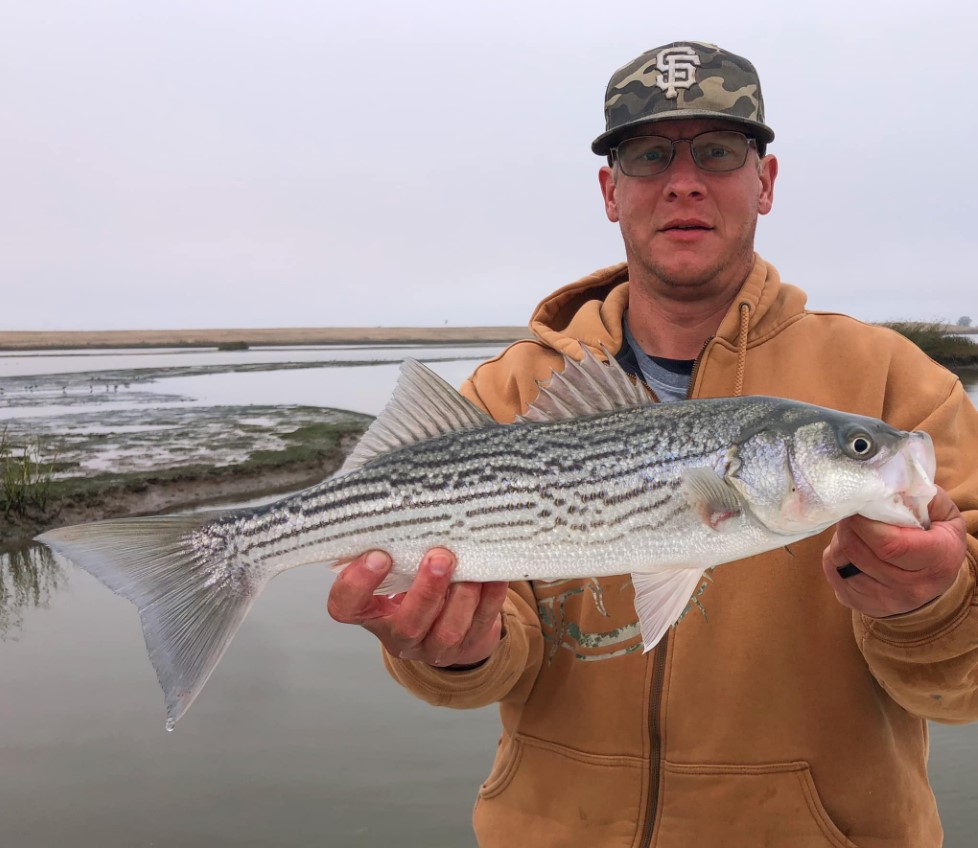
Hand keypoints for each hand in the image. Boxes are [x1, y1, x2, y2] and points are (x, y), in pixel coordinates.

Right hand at [326, 547, 507, 666]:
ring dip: (462, 596)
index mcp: (371, 613)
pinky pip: (480, 624)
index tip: (378, 555)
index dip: (357, 585)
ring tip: (470, 567)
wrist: (449, 622)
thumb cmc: (414, 584)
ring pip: (448, 631)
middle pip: (407, 625)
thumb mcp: (397, 570)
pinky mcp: (467, 646)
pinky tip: (494, 575)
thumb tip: (409, 507)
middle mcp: (399, 635)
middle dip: (427, 591)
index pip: (346, 607)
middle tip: (440, 556)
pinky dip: (490, 598)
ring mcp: (434, 647)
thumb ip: (397, 551)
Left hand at [822, 486, 966, 617]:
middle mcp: (912, 587)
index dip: (864, 522)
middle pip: (858, 551)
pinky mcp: (865, 607)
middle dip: (848, 526)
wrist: (936, 581)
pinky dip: (835, 558)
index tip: (859, 505)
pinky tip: (849, 550)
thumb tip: (886, 483)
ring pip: (841, 562)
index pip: (889, 544)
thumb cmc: (936, 538)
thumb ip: (918, 495)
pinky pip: (834, 576)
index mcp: (937, 560)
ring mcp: (887, 601)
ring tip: (853, 532)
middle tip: (852, 514)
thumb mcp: (942, 514)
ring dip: (840, 541)